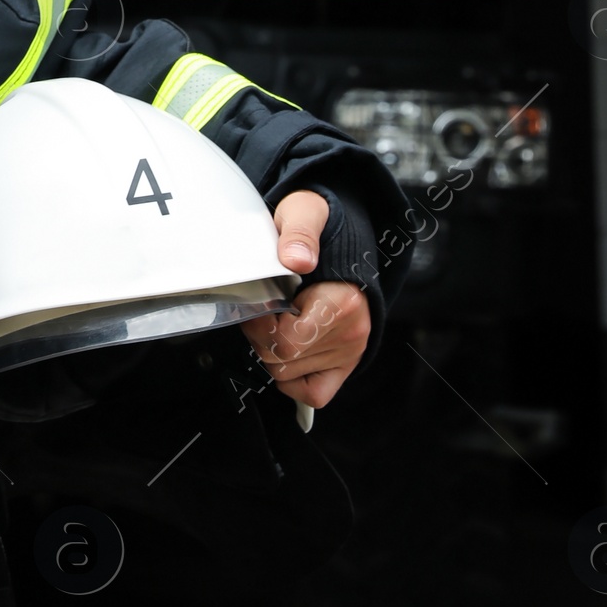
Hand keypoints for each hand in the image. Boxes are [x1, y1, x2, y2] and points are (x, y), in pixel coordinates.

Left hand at [239, 189, 370, 409]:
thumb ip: (299, 233)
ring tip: (274, 322)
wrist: (342, 237)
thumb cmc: (320, 229)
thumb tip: (297, 259)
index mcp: (342, 302)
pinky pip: (315, 392)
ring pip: (290, 377)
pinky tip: (284, 352)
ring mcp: (350, 352)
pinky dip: (292, 380)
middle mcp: (351, 333)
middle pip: (283, 362)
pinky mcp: (345, 362)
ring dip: (271, 353)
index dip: (259, 326)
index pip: (287, 341)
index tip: (255, 304)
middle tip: (261, 312)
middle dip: (260, 338)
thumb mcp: (304, 213)